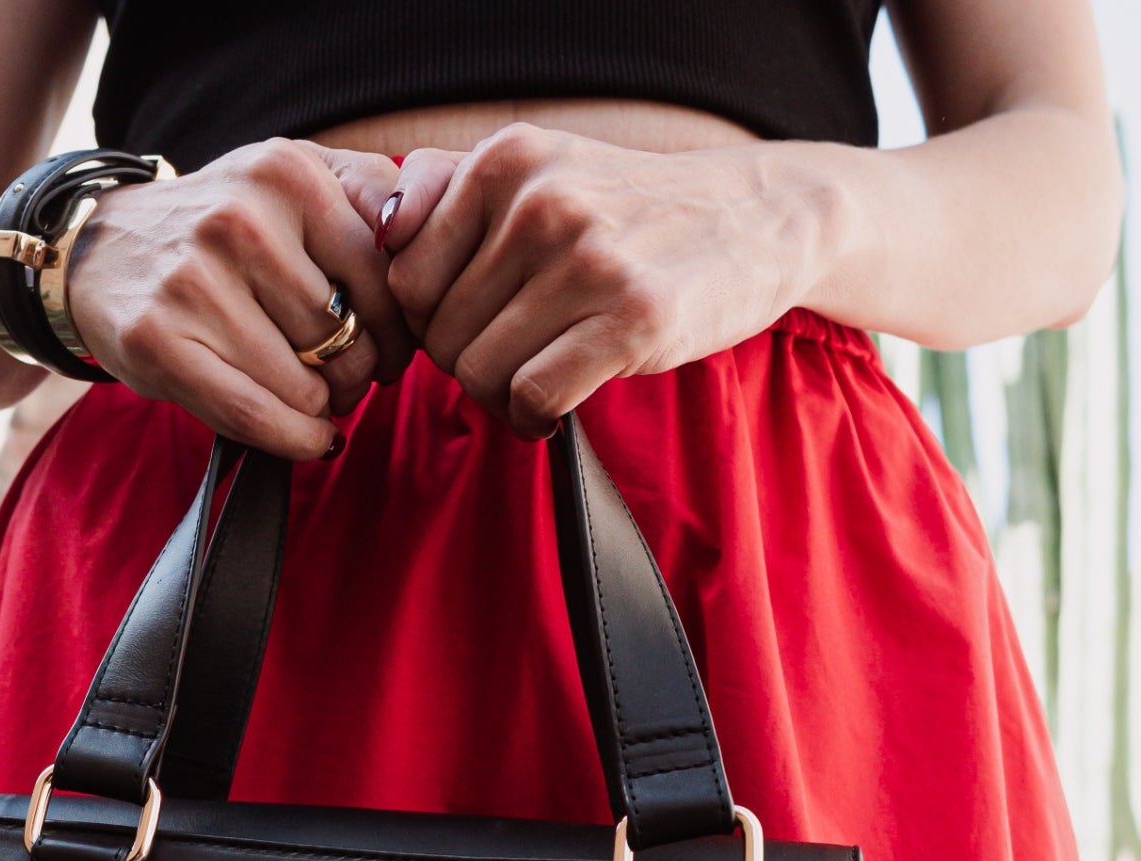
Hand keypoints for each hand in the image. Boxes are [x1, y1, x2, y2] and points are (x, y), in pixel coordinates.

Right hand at [68, 139, 414, 458]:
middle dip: (356, 374)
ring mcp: (194, 280)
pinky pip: (256, 415)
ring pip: (305, 386)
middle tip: (341, 378)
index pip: (386, 278)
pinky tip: (306, 436)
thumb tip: (424, 240)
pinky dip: (294, 439)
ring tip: (308, 396)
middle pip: (347, 340)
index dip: (399, 332)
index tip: (389, 351)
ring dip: (319, 408)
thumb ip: (368, 194)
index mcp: (288, 173)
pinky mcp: (159, 340)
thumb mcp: (292, 182)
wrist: (101, 250)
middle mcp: (241, 218)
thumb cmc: (221, 230)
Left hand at [362, 126, 829, 437]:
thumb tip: (379, 230)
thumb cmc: (634, 211)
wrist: (762, 216)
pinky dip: (534, 418)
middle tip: (516, 364)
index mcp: (506, 162)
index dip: (430, 324)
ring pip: (479, 373)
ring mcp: (589, 260)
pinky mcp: (631, 319)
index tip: (475, 331)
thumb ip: (450, 190)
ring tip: (540, 383)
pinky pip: (531, 396)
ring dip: (502, 399)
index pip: (405, 280)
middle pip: (440, 335)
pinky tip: (558, 407)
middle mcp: (541, 203)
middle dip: (468, 367)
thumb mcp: (543, 169)